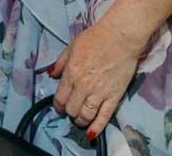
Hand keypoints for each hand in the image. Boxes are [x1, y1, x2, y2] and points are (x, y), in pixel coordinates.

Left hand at [48, 19, 143, 139]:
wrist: (120, 37)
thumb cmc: (95, 38)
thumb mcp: (71, 47)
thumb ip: (60, 63)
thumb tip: (51, 74)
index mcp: (71, 73)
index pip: (60, 98)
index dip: (58, 106)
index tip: (59, 107)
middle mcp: (83, 86)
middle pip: (72, 109)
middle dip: (69, 113)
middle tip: (71, 112)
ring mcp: (99, 93)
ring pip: (85, 115)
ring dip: (80, 121)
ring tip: (80, 120)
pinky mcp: (114, 96)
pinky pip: (104, 117)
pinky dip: (96, 127)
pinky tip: (91, 133)